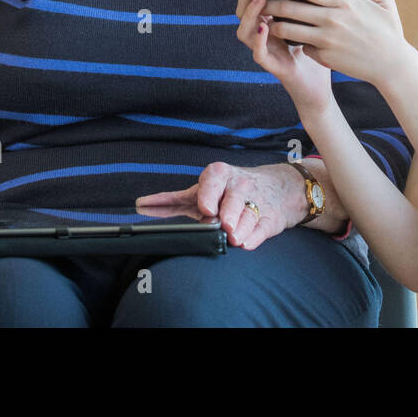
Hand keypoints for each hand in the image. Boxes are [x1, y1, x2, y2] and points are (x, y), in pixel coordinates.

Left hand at [135, 162, 305, 250]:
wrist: (276, 189)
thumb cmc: (229, 190)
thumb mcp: (201, 190)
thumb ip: (173, 200)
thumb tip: (141, 205)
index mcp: (219, 175)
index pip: (212, 182)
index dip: (209, 196)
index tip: (206, 210)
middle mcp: (239, 185)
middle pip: (233, 200)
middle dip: (228, 214)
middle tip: (224, 225)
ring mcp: (257, 201)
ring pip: (248, 216)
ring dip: (239, 230)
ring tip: (233, 237)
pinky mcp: (271, 218)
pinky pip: (262, 229)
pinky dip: (253, 238)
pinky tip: (245, 243)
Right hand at [235, 0, 332, 114]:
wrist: (319, 88)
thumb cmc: (316, 55)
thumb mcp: (312, 24)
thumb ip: (305, 6)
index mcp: (270, 24)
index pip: (253, 2)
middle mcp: (262, 37)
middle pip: (243, 13)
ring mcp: (265, 51)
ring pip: (244, 31)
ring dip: (250, 13)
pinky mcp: (272, 67)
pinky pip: (258, 53)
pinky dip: (258, 40)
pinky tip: (264, 26)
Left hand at [252, 0, 408, 86]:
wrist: (393, 65)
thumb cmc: (389, 32)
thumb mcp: (384, 3)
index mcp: (345, 2)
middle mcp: (333, 19)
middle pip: (291, 8)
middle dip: (271, 3)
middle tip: (260, 0)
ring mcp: (327, 40)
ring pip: (289, 29)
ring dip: (275, 24)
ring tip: (268, 20)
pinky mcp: (325, 57)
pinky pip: (303, 47)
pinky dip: (296, 42)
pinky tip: (291, 39)